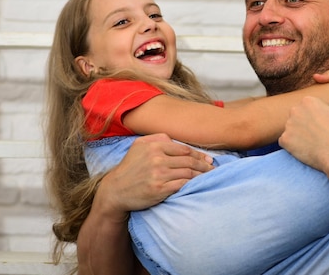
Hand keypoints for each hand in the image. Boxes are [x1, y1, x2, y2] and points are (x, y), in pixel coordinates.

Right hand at [98, 133, 213, 214]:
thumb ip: (158, 138)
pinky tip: (199, 185)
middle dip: (204, 165)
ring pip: (188, 172)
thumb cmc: (130, 167)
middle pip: (189, 160)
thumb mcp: (139, 146)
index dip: (199, 155)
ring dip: (202, 175)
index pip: (184, 149)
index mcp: (154, 146)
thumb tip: (176, 140)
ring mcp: (158, 174)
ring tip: (210, 177)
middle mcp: (157, 159)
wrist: (115, 190)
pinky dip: (193, 184)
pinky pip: (182, 184)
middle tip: (213, 169)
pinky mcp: (159, 189)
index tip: (208, 160)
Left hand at [279, 97, 328, 172]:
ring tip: (311, 142)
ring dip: (298, 134)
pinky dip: (292, 145)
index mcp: (308, 101)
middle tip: (316, 133)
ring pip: (291, 129)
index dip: (315, 115)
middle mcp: (295, 110)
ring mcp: (288, 126)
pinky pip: (285, 141)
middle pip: (297, 116)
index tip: (322, 123)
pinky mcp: (284, 140)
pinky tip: (304, 149)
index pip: (307, 106)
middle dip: (304, 123)